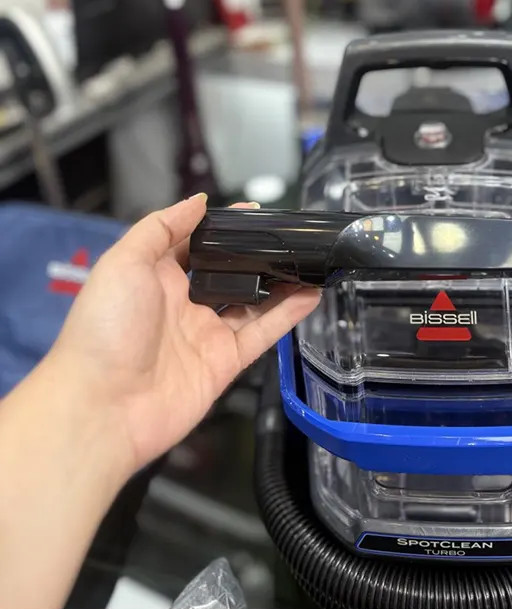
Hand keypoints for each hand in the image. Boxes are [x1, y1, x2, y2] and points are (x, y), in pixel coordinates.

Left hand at [49, 195, 320, 476]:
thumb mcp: (124, 263)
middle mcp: (184, 303)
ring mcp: (207, 334)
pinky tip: (311, 294)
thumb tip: (199, 202)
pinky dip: (288, 315)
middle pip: (230, 273)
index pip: (196, 245)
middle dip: (257, 255)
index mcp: (156, 276)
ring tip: (310, 261)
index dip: (223, 228)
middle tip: (291, 237)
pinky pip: (262, 333)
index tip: (254, 213)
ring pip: (253, 302)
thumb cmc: (106, 327)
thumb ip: (161, 228)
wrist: (103, 407)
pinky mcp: (226, 362)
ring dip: (281, 283)